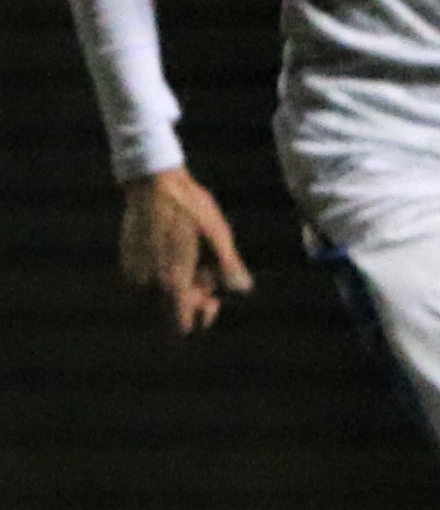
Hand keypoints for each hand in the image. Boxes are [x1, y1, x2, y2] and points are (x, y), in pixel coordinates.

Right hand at [121, 167, 252, 335]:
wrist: (153, 183)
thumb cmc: (190, 207)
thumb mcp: (219, 234)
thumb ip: (230, 267)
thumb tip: (242, 290)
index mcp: (172, 281)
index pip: (180, 327)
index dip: (201, 317)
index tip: (213, 298)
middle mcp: (146, 284)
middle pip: (173, 310)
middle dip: (194, 294)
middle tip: (206, 266)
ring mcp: (133, 273)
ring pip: (161, 295)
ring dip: (179, 283)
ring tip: (192, 253)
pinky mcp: (127, 263)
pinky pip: (149, 280)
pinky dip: (164, 272)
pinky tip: (175, 248)